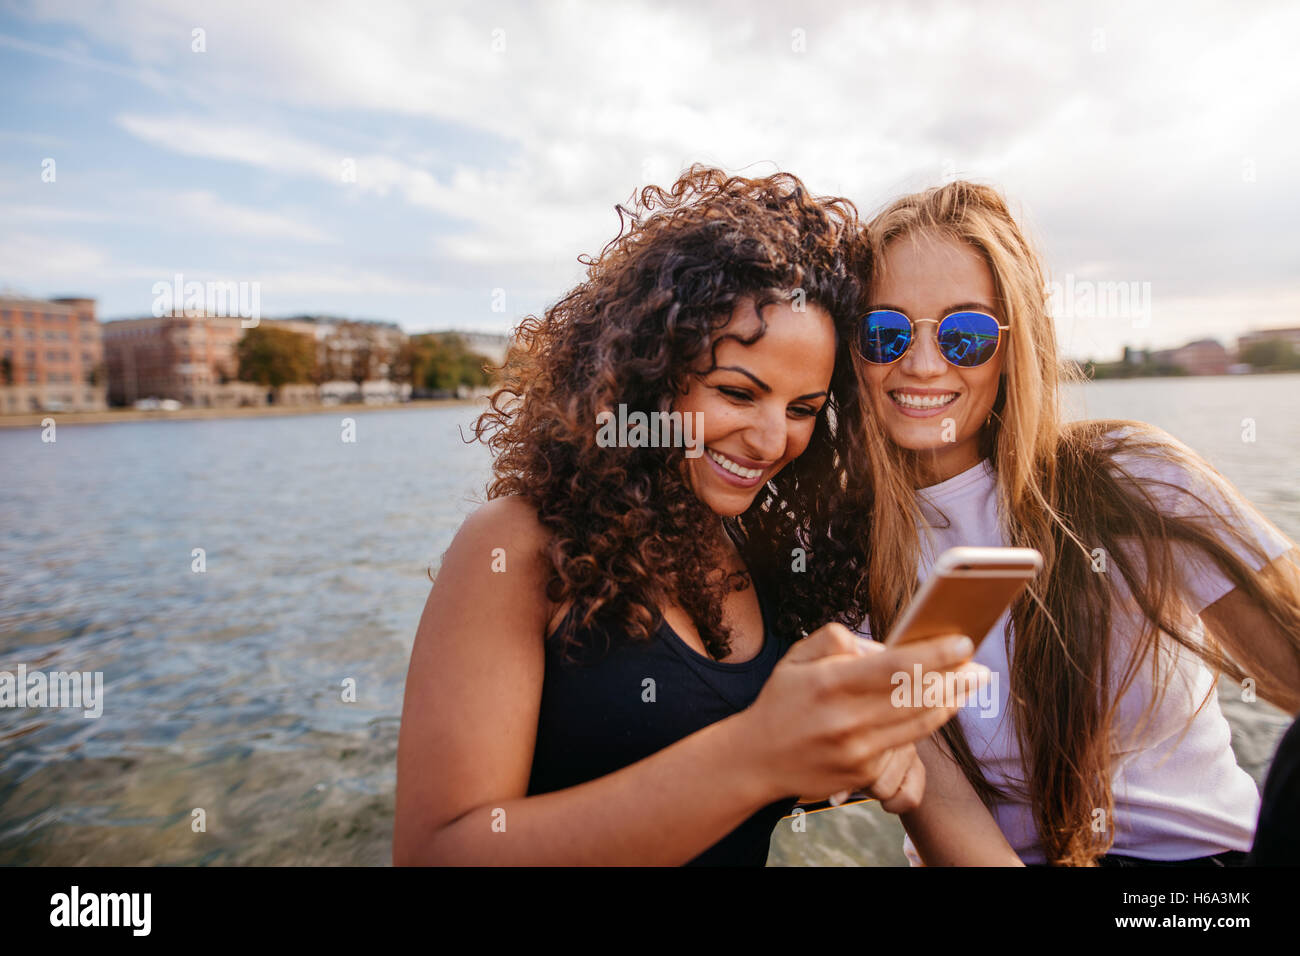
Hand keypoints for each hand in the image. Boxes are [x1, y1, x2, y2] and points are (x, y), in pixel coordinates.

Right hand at [741, 622, 987, 805]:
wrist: (756, 760)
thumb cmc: (782, 701)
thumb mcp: (797, 657)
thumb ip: (836, 639)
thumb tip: (882, 645)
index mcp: (830, 683)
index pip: (897, 667)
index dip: (936, 654)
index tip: (962, 642)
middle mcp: (846, 720)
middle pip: (917, 697)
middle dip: (956, 680)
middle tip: (980, 667)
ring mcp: (856, 752)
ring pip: (919, 725)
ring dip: (950, 703)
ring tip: (968, 685)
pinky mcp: (863, 775)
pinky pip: (903, 748)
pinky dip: (923, 727)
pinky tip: (937, 710)